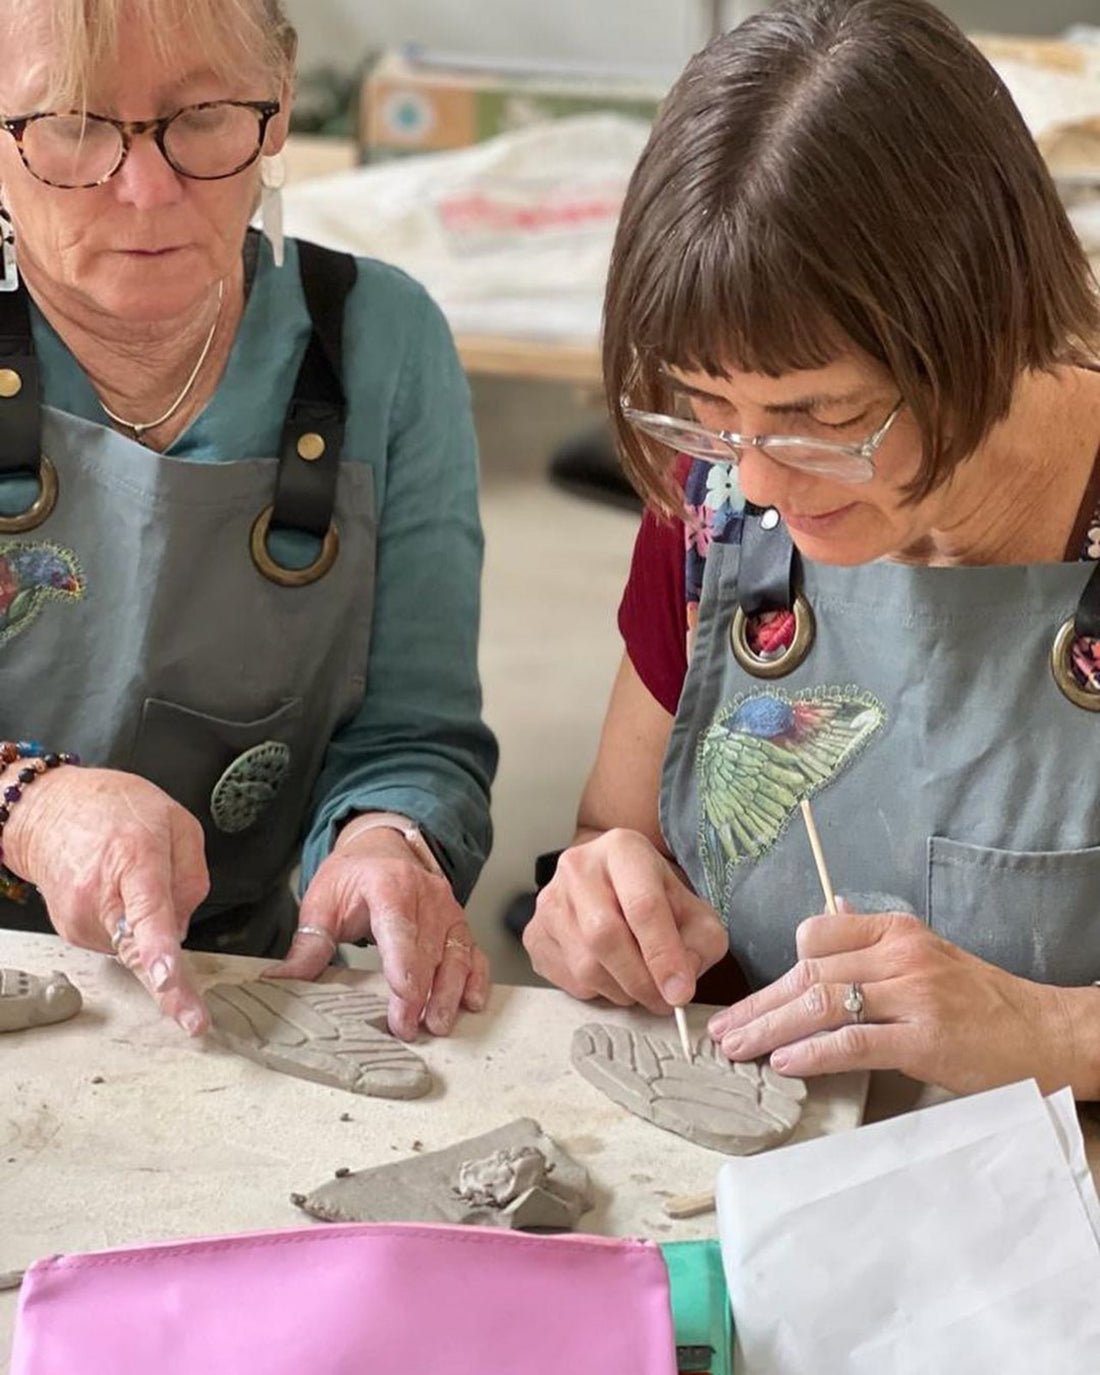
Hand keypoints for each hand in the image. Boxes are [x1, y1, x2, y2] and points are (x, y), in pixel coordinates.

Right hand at [3, 765, 210, 1034]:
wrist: (49, 811)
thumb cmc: (115, 809)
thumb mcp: (177, 821)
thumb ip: (192, 875)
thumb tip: (182, 926)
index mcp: (135, 860)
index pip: (148, 913)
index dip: (158, 951)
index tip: (167, 979)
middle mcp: (101, 896)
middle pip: (140, 949)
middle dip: (168, 984)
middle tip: (194, 1017)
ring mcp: (82, 918)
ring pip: (135, 946)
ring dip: (150, 932)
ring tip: (137, 887)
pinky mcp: (74, 932)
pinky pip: (119, 942)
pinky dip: (130, 929)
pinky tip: (121, 897)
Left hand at [268, 825, 488, 1040]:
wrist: (382, 849)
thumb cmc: (352, 878)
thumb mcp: (322, 903)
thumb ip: (308, 945)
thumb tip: (279, 980)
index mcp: (388, 884)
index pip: (399, 926)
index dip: (403, 962)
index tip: (402, 994)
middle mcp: (426, 894)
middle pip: (428, 948)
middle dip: (421, 992)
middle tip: (408, 1028)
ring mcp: (447, 909)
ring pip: (456, 953)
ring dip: (449, 991)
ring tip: (438, 1024)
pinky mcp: (459, 924)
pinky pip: (474, 952)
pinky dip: (477, 977)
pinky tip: (472, 1001)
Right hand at [522, 828, 727, 1014]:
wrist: (612, 883)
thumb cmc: (655, 897)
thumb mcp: (694, 910)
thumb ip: (701, 943)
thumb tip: (677, 983)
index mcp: (623, 849)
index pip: (643, 906)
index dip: (664, 955)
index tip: (680, 992)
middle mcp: (578, 867)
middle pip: (605, 936)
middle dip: (641, 980)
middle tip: (664, 1000)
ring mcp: (549, 900)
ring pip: (585, 965)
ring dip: (621, 990)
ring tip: (641, 984)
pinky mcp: (534, 933)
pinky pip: (567, 979)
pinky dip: (597, 991)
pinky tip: (613, 975)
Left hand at [707, 908, 1083, 1094]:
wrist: (1043, 1032)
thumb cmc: (979, 1000)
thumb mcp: (924, 955)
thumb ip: (872, 943)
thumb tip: (826, 919)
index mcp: (894, 931)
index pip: (815, 936)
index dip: (777, 971)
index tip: (751, 1000)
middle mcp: (899, 955)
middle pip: (808, 974)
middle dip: (759, 1005)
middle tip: (723, 1032)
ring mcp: (913, 995)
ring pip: (821, 1005)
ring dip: (771, 1029)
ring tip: (739, 1050)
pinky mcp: (924, 1039)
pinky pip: (854, 1041)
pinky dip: (813, 1052)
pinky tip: (785, 1063)